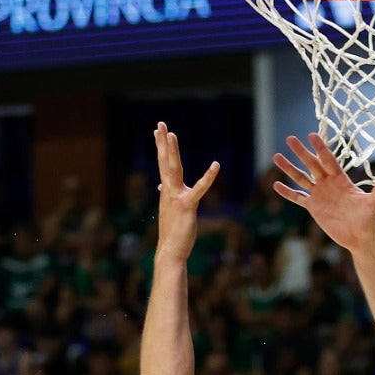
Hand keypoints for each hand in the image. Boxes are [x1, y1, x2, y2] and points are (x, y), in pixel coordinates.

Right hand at [155, 123, 218, 261]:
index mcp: (166, 191)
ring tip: (171, 134)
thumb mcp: (169, 209)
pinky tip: (216, 164)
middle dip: (162, 142)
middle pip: (165, 162)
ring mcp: (176, 197)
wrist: (170, 250)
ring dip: (172, 151)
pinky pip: (200, 188)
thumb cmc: (172, 231)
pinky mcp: (187, 206)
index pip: (162, 164)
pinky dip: (209, 176)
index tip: (157, 131)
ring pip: (174, 170)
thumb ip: (167, 194)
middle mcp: (168, 191)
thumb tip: (162, 185)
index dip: (160, 147)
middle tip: (160, 124)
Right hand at [273, 132, 374, 253]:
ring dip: (289, 168)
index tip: (312, 135)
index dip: (320, 148)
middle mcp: (329, 184)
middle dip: (301, 152)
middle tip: (290, 139)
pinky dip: (287, 192)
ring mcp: (320, 195)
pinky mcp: (314, 207)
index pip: (329, 160)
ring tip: (276, 156)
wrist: (362, 237)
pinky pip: (298, 197)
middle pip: (312, 164)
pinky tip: (276, 185)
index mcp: (341, 180)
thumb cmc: (371, 220)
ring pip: (301, 178)